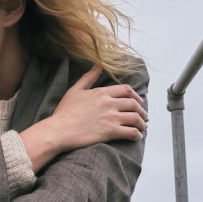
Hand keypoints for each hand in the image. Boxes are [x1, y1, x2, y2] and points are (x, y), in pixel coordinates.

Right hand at [20, 65, 147, 171]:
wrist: (59, 131)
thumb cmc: (64, 112)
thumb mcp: (75, 90)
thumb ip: (88, 78)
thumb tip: (98, 65)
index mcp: (102, 93)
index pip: (126, 90)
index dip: (135, 96)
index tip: (137, 101)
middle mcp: (109, 103)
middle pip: (134, 104)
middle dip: (141, 110)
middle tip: (143, 116)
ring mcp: (111, 117)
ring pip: (135, 118)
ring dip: (142, 123)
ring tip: (143, 127)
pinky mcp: (111, 131)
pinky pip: (131, 132)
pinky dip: (137, 134)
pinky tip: (138, 137)